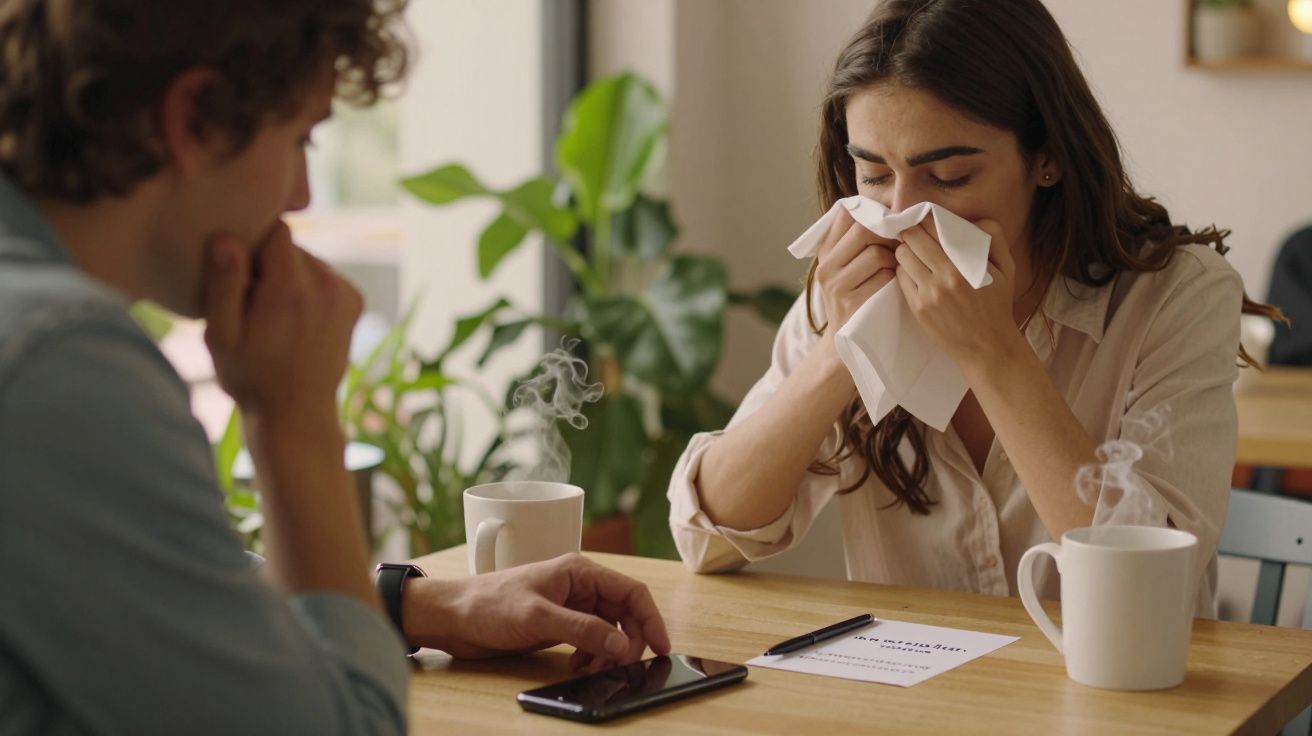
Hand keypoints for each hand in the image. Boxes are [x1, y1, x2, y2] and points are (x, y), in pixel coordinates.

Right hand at [202, 221, 361, 421]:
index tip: (239, 278)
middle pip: (290, 245)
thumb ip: (223, 283)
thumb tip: (226, 236)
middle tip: (252, 306)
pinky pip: (323, 276)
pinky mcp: (355, 301)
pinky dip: (307, 289)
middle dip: (267, 265)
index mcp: (292, 288)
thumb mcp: (221, 335)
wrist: (296, 415)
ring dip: (287, 277)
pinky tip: (294, 321)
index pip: (275, 229)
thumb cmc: (250, 378)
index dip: (251, 246)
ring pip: (306, 260)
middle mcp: (327, 284)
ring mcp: (346, 293)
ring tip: (273, 318)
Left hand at [402, 553, 671, 671]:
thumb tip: (621, 644)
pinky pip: (590, 641)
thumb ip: (583, 630)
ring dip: (609, 652)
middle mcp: (579, 586)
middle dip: (628, 641)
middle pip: (624, 613)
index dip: (650, 619)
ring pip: (608, 630)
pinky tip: (579, 666)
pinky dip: (592, 656)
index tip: (661, 647)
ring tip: (596, 670)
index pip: (630, 592)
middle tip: (623, 666)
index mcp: (579, 571)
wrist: (453, 617)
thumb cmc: (488, 604)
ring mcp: (569, 606)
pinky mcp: (558, 624)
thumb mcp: (538, 617)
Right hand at [814, 207, 899, 334]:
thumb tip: (884, 209)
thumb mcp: (846, 266)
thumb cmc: (856, 297)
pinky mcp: (852, 303)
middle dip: (887, 236)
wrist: (846, 341)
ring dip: (894, 260)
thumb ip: (856, 240)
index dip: (872, 215)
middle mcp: (826, 267)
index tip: (887, 224)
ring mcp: (837, 286)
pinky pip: (885, 278)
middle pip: (863, 231)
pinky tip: (895, 286)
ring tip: (896, 268)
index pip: (846, 215)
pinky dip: (895, 279)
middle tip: (899, 245)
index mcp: (824, 252)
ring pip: (877, 254)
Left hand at [893, 218, 1019, 366]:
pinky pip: (901, 278)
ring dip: (905, 250)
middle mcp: (945, 277)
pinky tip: (914, 272)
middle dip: (910, 231)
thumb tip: (976, 220)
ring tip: (913, 252)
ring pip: (902, 257)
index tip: (923, 218)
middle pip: (912, 238)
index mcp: (966, 264)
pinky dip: (904, 271)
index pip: (933, 228)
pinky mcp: (918, 308)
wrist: (988, 347)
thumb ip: (995, 239)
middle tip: (912, 231)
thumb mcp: (1007, 269)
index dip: (924, 219)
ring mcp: (929, 294)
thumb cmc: (997, 305)